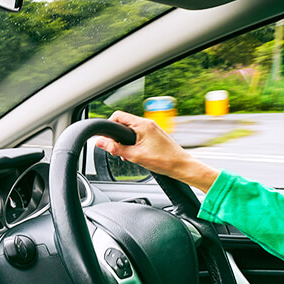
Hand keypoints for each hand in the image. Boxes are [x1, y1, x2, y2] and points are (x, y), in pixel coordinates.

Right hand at [96, 111, 219, 191]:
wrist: (183, 167)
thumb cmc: (164, 161)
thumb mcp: (135, 156)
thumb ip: (115, 148)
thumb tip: (100, 142)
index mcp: (142, 124)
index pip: (117, 116)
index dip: (108, 126)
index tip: (106, 139)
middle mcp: (148, 123)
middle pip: (124, 123)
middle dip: (117, 136)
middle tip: (116, 150)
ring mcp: (153, 129)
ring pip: (131, 130)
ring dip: (125, 141)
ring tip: (127, 155)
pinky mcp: (155, 135)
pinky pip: (139, 134)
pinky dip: (133, 142)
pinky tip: (135, 154)